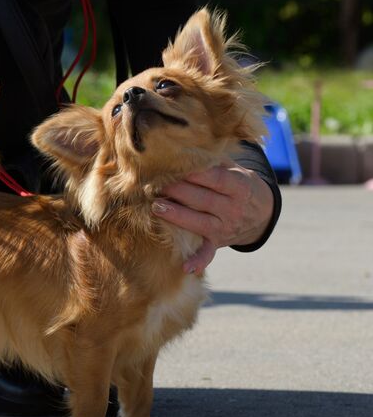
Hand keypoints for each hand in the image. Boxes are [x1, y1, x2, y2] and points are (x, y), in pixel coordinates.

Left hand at [151, 159, 273, 274]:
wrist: (261, 212)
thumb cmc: (238, 184)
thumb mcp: (236, 169)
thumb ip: (215, 162)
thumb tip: (188, 149)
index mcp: (239, 186)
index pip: (214, 179)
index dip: (193, 174)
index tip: (172, 166)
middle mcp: (233, 208)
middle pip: (203, 199)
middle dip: (178, 191)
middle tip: (155, 184)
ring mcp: (226, 227)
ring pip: (199, 222)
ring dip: (177, 216)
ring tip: (156, 207)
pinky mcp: (218, 242)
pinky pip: (208, 253)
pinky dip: (198, 261)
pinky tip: (185, 267)